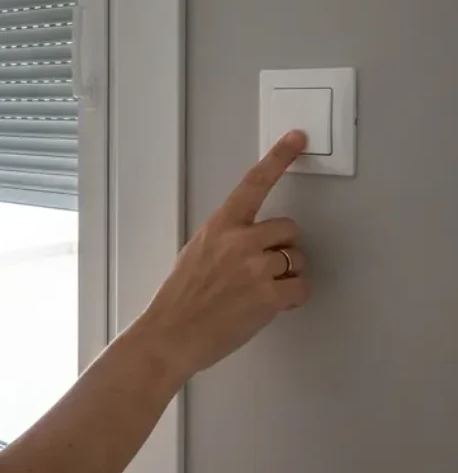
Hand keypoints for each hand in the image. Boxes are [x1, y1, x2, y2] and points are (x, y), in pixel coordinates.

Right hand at [133, 130, 311, 379]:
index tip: (297, 138)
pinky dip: (292, 299)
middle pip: (289, 229)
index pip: (253, 183)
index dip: (278, 158)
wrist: (171, 335)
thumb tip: (256, 241)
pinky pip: (302, 289)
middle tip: (262, 270)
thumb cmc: (180, 298)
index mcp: (219, 225)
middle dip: (283, 248)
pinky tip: (268, 306)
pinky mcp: (269, 295)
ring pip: (297, 260)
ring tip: (257, 292)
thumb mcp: (196, 252)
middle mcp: (239, 240)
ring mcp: (256, 267)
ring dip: (287, 276)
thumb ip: (227, 238)